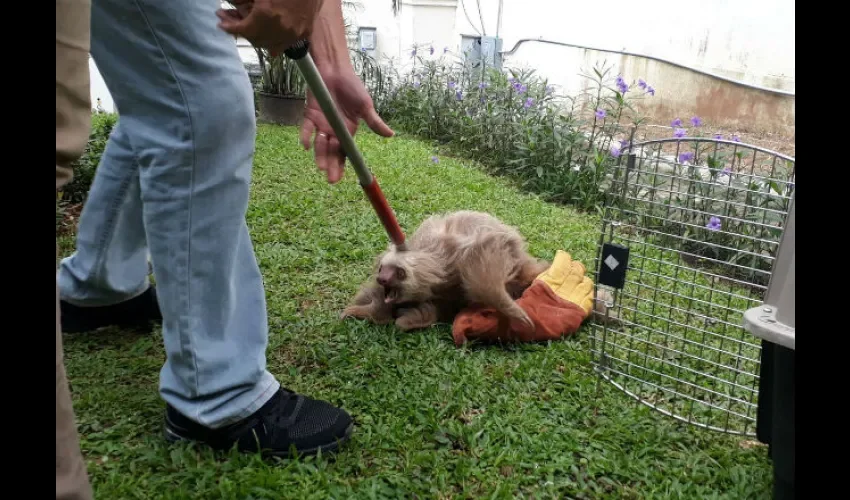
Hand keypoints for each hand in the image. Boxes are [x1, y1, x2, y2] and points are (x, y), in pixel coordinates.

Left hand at [216, 0, 323, 52]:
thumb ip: (245, 2)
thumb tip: (233, 3)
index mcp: (267, 15)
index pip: (242, 30)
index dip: (229, 26)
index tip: (221, 22)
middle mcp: (280, 29)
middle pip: (254, 39)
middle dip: (242, 31)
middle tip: (231, 21)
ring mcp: (294, 33)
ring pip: (269, 45)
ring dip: (257, 38)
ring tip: (249, 27)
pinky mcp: (304, 33)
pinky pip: (285, 44)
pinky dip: (275, 42)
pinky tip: (269, 36)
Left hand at [300, 68, 393, 183]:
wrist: (334, 69)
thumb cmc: (352, 86)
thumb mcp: (365, 106)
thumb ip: (375, 122)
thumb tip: (391, 135)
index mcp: (348, 131)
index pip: (344, 153)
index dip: (342, 165)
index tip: (340, 178)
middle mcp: (334, 130)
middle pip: (331, 152)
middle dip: (330, 166)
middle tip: (330, 178)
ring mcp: (321, 123)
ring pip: (319, 144)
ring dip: (320, 154)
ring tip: (321, 165)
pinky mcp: (310, 114)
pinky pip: (306, 129)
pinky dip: (305, 137)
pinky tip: (306, 146)